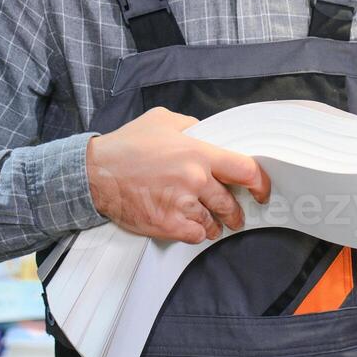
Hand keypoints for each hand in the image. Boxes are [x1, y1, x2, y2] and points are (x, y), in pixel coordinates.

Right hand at [85, 106, 270, 244]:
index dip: (260, 184)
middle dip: (234, 212)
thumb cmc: (126, 146)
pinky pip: (194, 236)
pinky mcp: (167, 225)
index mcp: (198, 153)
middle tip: (233, 214)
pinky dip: (194, 233)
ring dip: (213, 224)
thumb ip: (191, 126)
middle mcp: (195, 180)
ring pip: (213, 223)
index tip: (261, 192)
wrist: (95, 173)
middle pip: (230, 204)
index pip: (245, 171)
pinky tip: (188, 226)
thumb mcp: (162, 120)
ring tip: (208, 222)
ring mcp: (182, 205)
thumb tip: (207, 134)